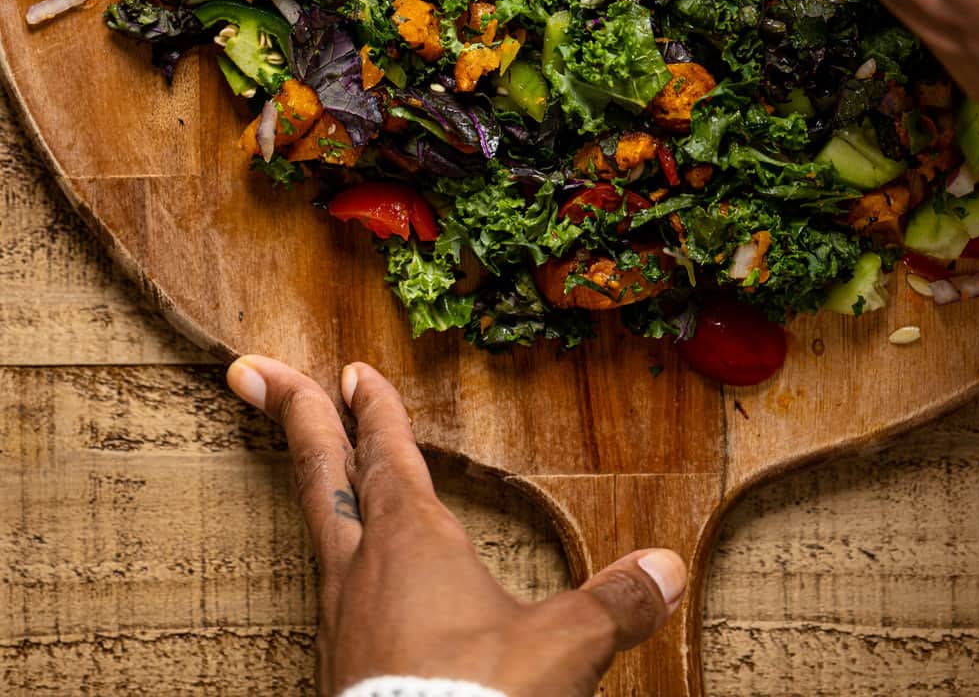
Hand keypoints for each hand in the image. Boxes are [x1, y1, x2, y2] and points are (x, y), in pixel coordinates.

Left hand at [226, 354, 685, 696]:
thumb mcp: (561, 649)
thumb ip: (614, 603)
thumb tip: (667, 568)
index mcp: (410, 539)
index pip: (385, 452)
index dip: (373, 408)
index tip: (353, 371)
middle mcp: (361, 568)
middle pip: (320, 472)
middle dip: (294, 415)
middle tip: (252, 370)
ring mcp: (339, 619)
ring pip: (319, 530)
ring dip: (315, 485)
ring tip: (313, 465)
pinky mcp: (337, 669)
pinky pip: (328, 591)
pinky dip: (335, 559)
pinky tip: (349, 578)